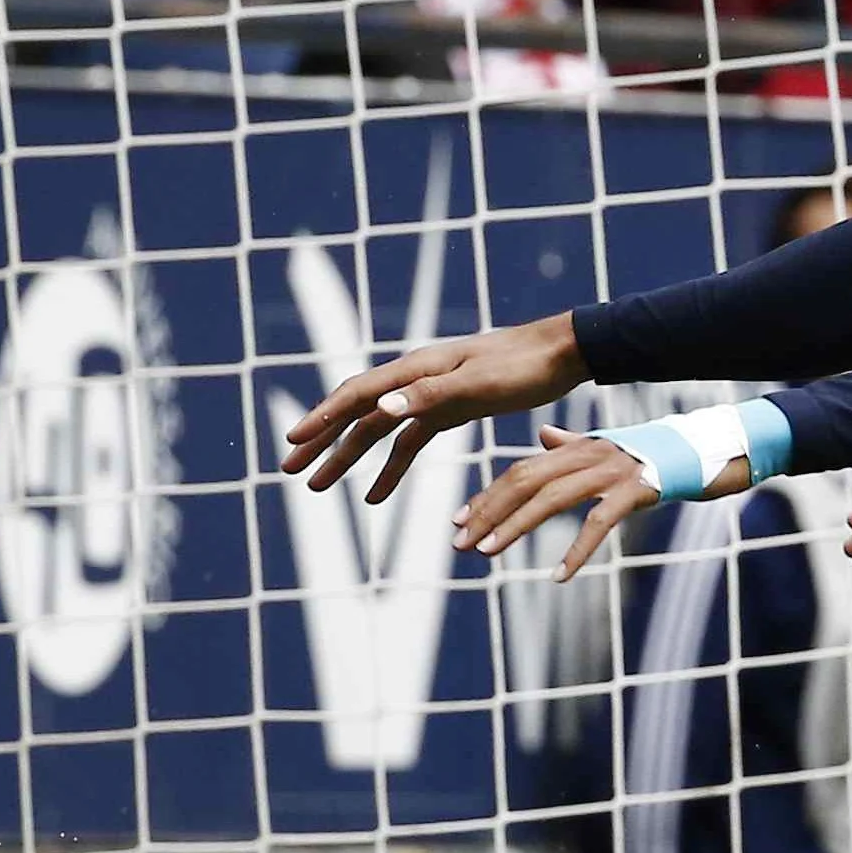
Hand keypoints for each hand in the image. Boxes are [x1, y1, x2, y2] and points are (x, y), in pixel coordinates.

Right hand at [282, 314, 588, 501]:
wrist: (560, 355)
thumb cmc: (522, 366)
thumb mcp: (479, 384)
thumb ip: (430, 396)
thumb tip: (381, 410)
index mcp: (416, 370)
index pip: (357, 395)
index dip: (323, 418)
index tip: (293, 441)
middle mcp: (414, 381)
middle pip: (356, 413)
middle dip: (322, 441)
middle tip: (291, 469)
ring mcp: (429, 396)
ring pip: (377, 431)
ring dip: (347, 457)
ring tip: (319, 486)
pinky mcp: (448, 410)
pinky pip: (408, 443)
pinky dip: (389, 468)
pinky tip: (375, 497)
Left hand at [455, 424, 718, 580]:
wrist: (710, 451)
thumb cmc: (658, 455)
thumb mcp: (609, 450)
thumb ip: (572, 446)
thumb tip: (543, 439)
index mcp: (577, 448)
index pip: (520, 471)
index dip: (487, 497)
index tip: (459, 522)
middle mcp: (587, 455)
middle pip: (524, 481)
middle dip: (489, 513)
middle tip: (462, 544)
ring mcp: (611, 471)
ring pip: (550, 498)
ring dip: (515, 526)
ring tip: (489, 553)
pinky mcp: (636, 490)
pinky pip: (599, 522)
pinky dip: (577, 549)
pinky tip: (559, 575)